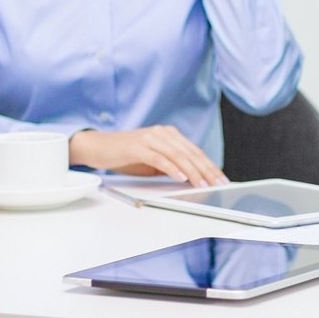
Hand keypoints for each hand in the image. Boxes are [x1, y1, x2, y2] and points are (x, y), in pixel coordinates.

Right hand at [72, 126, 226, 186]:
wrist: (97, 147)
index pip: (194, 151)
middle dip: (206, 170)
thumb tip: (191, 179)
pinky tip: (181, 178)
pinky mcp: (138, 147)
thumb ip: (171, 166)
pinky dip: (172, 169)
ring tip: (203, 184)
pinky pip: (159, 159)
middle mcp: (162, 133)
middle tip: (218, 183)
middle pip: (190, 153)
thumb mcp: (153, 162)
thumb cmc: (125, 156)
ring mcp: (150, 138)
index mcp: (168, 134)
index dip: (209, 165)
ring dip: (193, 172)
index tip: (221, 178)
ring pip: (178, 156)